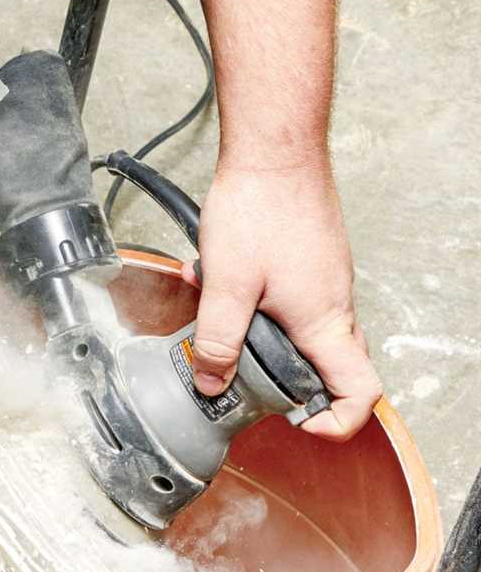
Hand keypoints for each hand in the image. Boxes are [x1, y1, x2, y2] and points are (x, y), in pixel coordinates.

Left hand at [180, 157, 381, 440]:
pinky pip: (283, 293)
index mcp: (324, 322)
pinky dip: (248, 293)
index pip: (360, 392)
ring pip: (294, 325)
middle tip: (240, 373)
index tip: (299, 423)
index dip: (337, 421)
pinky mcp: (307, 258)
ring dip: (251, 325)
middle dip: (279, 376)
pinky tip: (213, 271)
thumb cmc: (260, 208)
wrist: (274, 148)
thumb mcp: (226, 284)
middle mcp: (334, 304)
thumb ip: (216, 340)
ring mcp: (323, 279)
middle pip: (325, 364)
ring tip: (213, 305)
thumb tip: (212, 381)